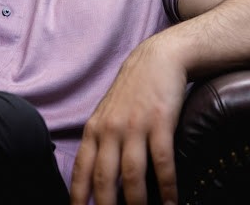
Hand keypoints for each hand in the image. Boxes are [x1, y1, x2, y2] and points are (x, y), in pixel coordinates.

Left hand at [70, 37, 185, 204]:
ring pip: (131, 175)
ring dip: (138, 204)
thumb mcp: (107, 115)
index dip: (78, 197)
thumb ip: (100, 142)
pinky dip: (167, 187)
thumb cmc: (131, 92)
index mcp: (94, 129)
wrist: (155, 60)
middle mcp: (110, 129)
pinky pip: (162, 163)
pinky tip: (171, 203)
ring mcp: (134, 126)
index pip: (81, 170)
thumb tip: (97, 178)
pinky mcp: (159, 122)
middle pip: (104, 178)